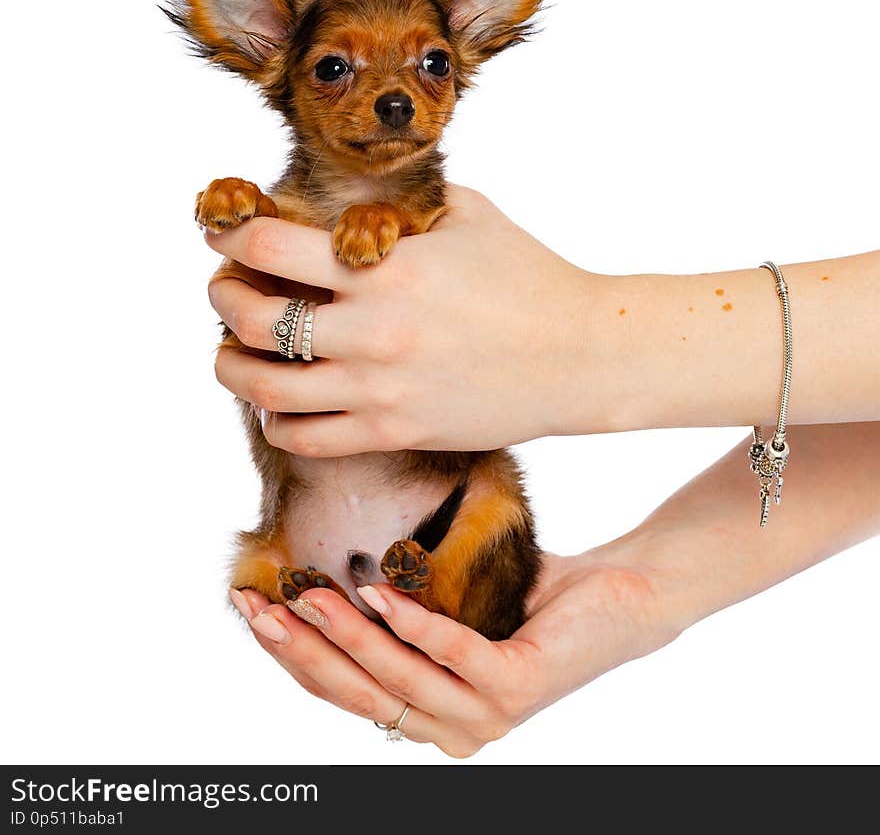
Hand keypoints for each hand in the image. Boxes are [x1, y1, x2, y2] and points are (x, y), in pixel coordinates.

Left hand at [205, 185, 605, 455]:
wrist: (581, 356)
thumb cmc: (530, 278)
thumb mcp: (469, 213)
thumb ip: (405, 202)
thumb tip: (359, 190)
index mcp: (387, 268)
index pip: (268, 247)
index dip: (229, 234)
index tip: (223, 230)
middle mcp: (372, 332)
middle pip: (250, 320)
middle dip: (222, 297)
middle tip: (224, 288)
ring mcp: (379, 390)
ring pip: (264, 390)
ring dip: (229, 367)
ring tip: (229, 355)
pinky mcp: (393, 432)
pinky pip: (305, 439)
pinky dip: (275, 421)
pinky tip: (279, 404)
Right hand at [228, 546, 679, 758]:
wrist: (621, 595)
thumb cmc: (531, 596)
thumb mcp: (450, 605)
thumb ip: (398, 609)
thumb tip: (326, 564)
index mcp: (428, 716)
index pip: (344, 693)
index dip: (292, 655)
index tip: (251, 609)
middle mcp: (451, 729)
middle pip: (357, 694)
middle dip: (300, 649)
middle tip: (257, 604)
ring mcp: (485, 714)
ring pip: (396, 677)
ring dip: (345, 631)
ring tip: (308, 589)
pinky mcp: (516, 687)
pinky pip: (449, 653)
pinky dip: (409, 621)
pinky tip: (376, 587)